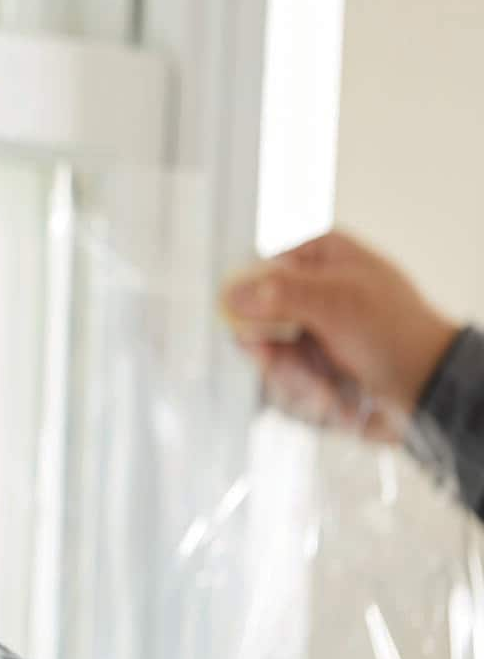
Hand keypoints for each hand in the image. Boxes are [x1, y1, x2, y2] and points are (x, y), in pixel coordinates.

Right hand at [222, 230, 458, 440]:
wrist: (428, 393)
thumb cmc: (396, 335)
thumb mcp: (337, 302)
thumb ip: (279, 293)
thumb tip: (229, 293)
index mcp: (322, 258)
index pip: (261, 263)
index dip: (245, 292)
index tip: (239, 316)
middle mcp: (312, 294)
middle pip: (254, 316)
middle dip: (268, 348)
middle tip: (272, 359)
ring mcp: (310, 334)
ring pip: (265, 355)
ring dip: (291, 379)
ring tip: (323, 390)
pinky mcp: (310, 370)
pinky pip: (282, 383)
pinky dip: (303, 396)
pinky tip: (330, 399)